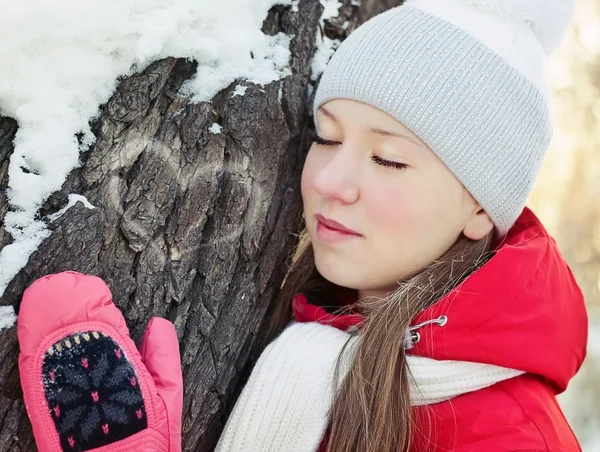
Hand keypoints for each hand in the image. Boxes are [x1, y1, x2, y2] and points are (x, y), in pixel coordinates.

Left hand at [17, 271, 182, 451]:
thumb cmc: (144, 437)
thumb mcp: (167, 398)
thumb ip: (164, 357)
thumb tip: (158, 325)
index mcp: (121, 366)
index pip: (103, 323)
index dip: (94, 301)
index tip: (93, 287)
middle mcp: (87, 372)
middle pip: (70, 327)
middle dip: (66, 301)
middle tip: (65, 282)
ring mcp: (59, 384)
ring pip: (46, 339)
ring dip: (44, 312)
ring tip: (46, 291)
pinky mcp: (40, 398)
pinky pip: (30, 360)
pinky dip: (30, 335)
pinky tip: (30, 318)